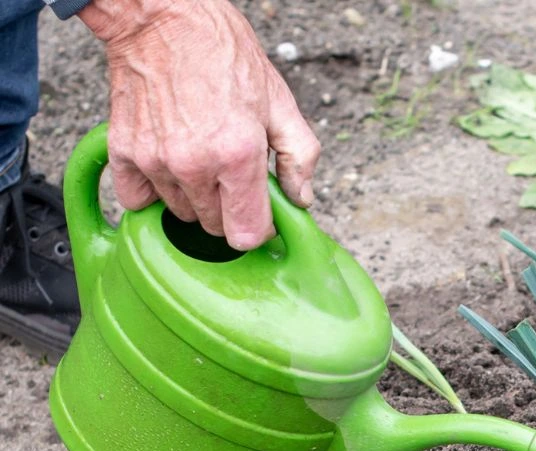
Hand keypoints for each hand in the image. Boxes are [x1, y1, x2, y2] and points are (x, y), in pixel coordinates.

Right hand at [79, 0, 320, 249]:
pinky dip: (153, 191)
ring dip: (193, 197)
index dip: (258, 228)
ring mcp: (156, 160)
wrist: (161, 17)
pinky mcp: (124, 152)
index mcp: (238, 155)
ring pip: (181, 212)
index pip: (246, 233)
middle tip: (231, 173)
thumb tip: (300, 198)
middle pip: (213, 226)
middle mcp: (194, 165)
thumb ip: (298, 157)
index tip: (259, 213)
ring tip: (200, 157)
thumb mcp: (279, 101)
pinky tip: (168, 166)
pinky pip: (137, 200)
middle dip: (228, 208)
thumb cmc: (220, 52)